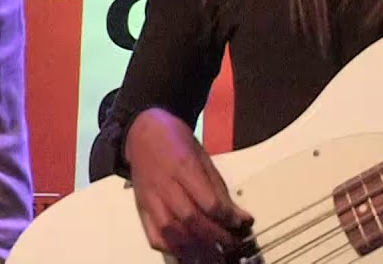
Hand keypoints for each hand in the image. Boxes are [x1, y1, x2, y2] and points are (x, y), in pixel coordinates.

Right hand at [124, 108, 252, 259]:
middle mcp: (165, 184)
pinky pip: (154, 236)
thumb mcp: (203, 157)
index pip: (208, 201)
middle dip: (215, 236)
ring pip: (172, 231)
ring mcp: (151, 198)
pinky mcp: (142, 208)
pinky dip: (172, 248)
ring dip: (195, 247)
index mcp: (183, 166)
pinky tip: (187, 250)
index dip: (227, 218)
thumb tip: (240, 217)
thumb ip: (219, 190)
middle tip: (231, 242)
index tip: (241, 223)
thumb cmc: (175, 141)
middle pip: (190, 219)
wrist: (142, 131)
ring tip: (212, 252)